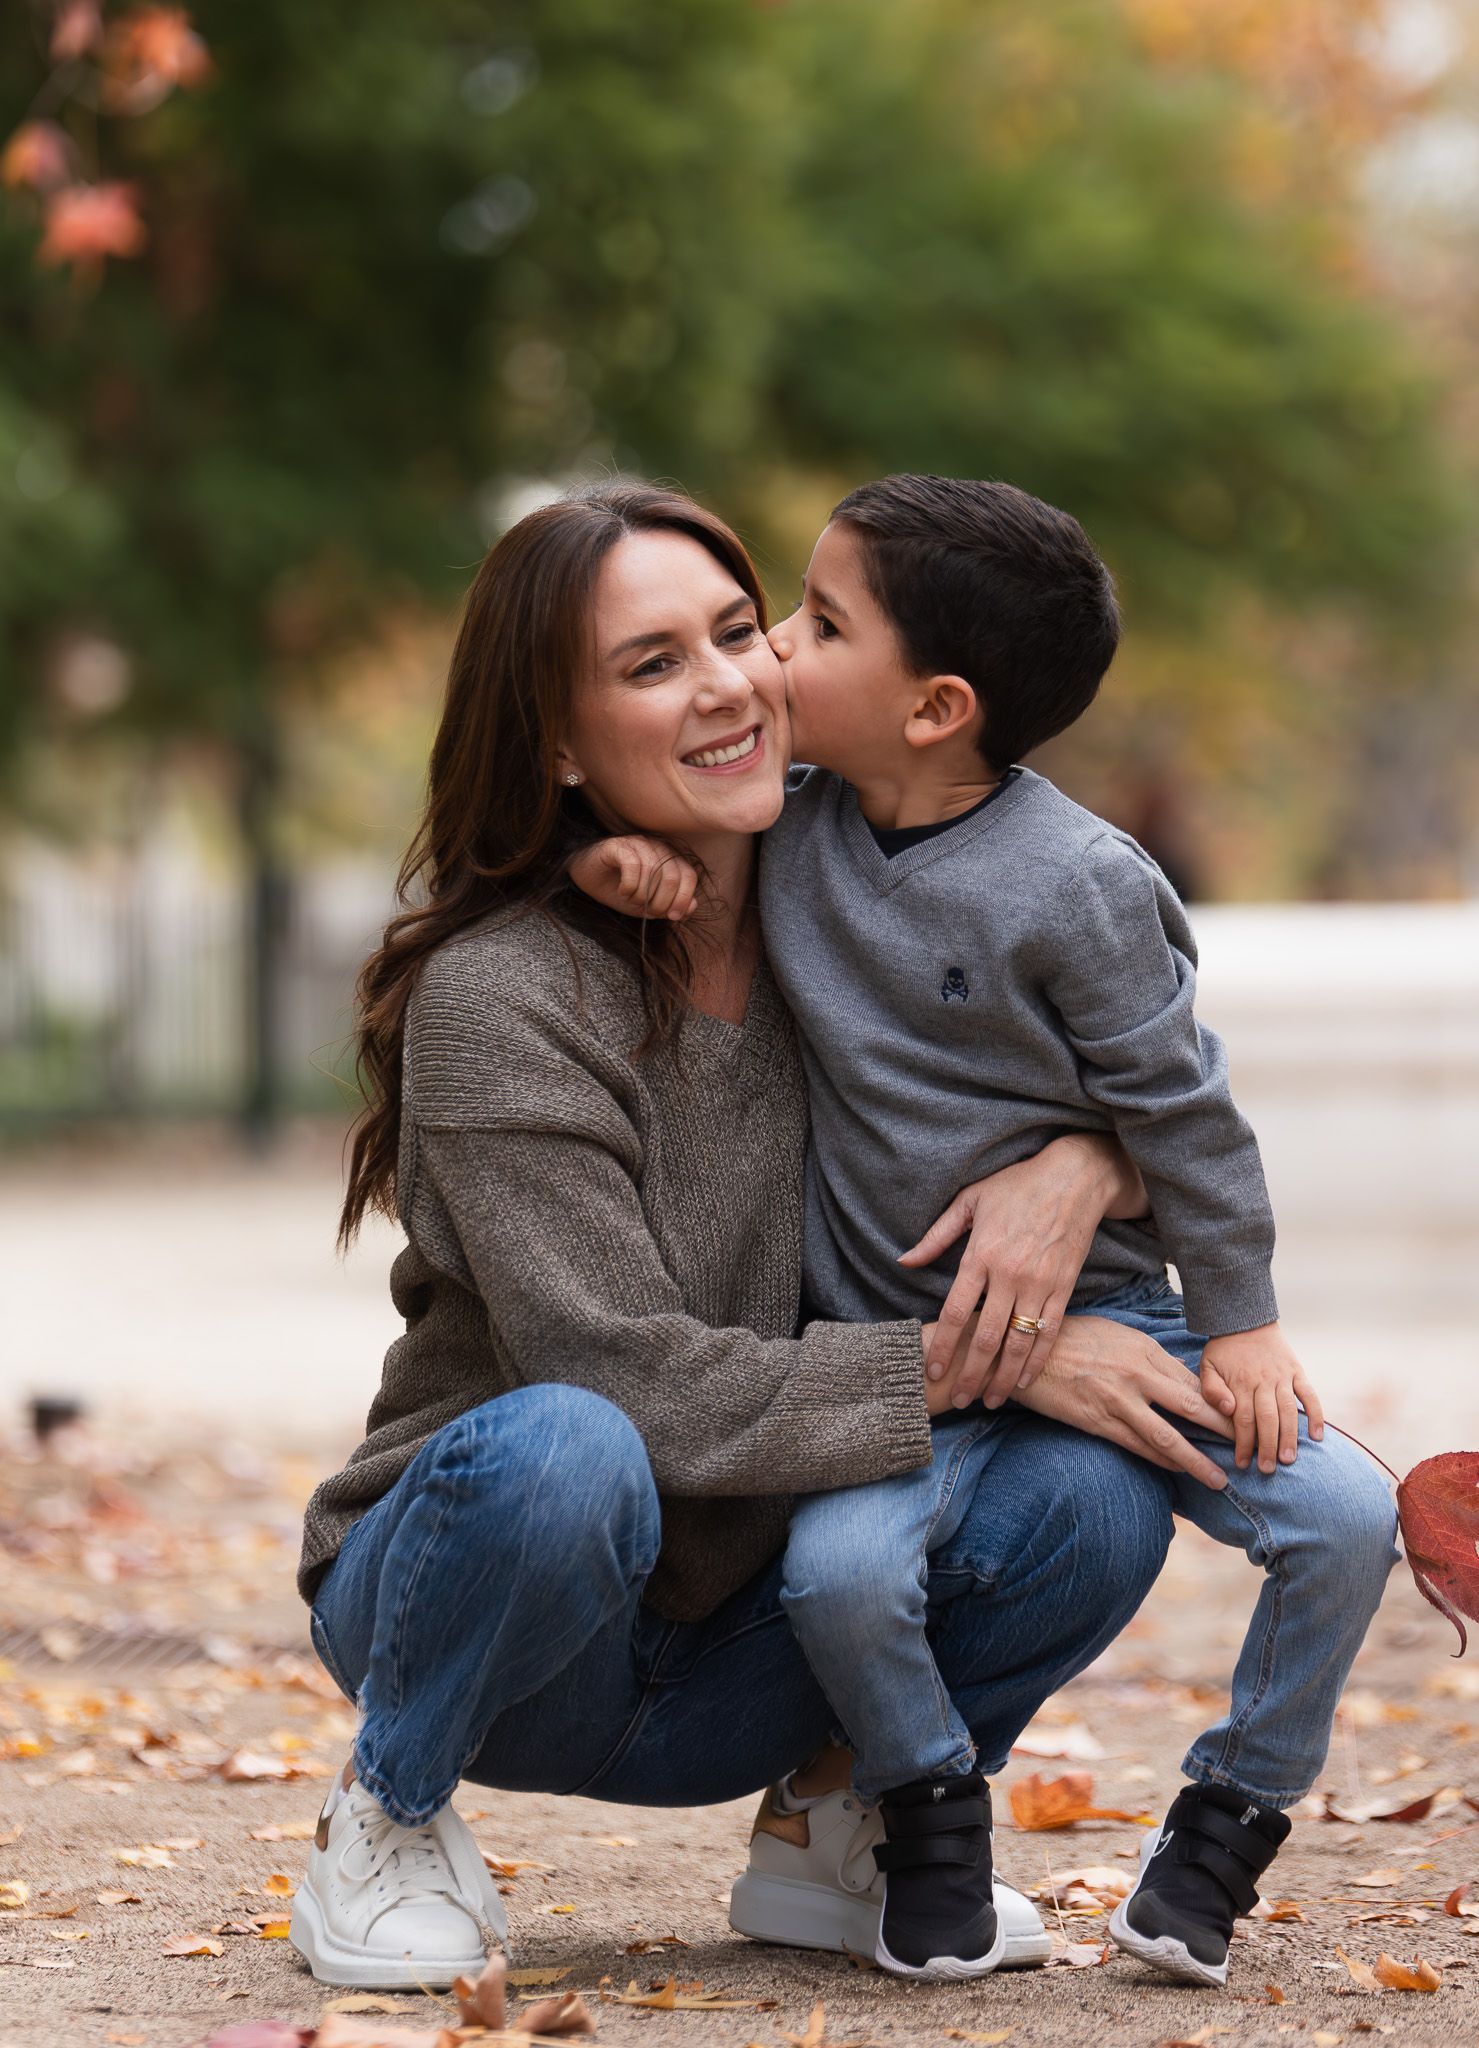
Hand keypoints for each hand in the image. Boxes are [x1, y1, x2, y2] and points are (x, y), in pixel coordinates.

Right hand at [567, 836, 698, 921]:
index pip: (689, 876)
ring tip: (631, 900)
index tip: (672, 916)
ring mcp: (638, 843)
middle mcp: (657, 847)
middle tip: (647, 911)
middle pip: (672, 876)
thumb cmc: (621, 890)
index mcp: (670, 859)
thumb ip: (671, 906)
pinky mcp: (618, 845)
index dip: (684, 898)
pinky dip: (629, 886)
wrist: (587, 879)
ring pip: (652, 872)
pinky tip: (622, 891)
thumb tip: (692, 906)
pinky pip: (633, 866)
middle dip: (662, 902)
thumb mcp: (649, 906)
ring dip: (642, 895)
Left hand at [900, 1135, 1124, 1412]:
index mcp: (982, 1254)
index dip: (942, 1346)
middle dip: (970, 1374)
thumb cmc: (1017, 1185)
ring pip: (1019, 1342)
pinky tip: (1024, 1380)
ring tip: (990, 1401)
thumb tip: (903, 1261)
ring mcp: (1041, 1284)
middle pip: (986, 1337)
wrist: (1075, 1177)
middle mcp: (1011, 1274)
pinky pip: (1050, 1332)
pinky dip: (1037, 1360)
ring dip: (1003, 1377)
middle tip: (959, 1400)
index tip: (930, 1371)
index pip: (956, 1311)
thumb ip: (936, 1236)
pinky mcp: (1065, 1288)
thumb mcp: (969, 1201)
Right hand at [1013, 1313, 1231, 1489]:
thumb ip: (1149, 1357)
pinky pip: (1138, 1447)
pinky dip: (1162, 1462)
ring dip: (1197, 1461)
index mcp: (1144, 1350)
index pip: (1193, 1381)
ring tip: (1220, 1479)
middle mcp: (1137, 1375)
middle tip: (1249, 1450)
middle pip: (1192, 1408)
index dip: (1222, 1404)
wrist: (1026, 1350)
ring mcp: (1118, 1401)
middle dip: (1224, 1432)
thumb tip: (1180, 1378)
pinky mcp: (1098, 1421)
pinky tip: (1179, 1472)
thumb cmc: (1073, 1338)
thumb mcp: (1117, 1335)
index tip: (1245, 1419)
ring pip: (1168, 1437)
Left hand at [1199, 1323, 1324, 1474]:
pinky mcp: (1298, 1372)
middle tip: (1267, 1470)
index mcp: (1240, 1382)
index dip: (1242, 1443)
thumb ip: (1212, 1389)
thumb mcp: (1207, 1365)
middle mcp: (1263, 1381)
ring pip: (1289, 1411)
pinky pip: (1310, 1395)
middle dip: (1267, 1447)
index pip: (1242, 1419)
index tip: (1242, 1463)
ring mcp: (1283, 1377)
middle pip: (1267, 1419)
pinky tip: (1318, 1436)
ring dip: (1290, 1437)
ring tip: (1288, 1460)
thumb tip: (1229, 1410)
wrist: (1245, 1319)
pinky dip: (1316, 1415)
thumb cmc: (1223, 1349)